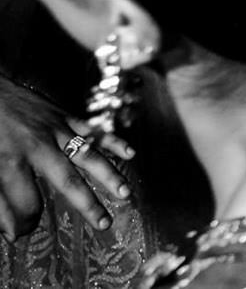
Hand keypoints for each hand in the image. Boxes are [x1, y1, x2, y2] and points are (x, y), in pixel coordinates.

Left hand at [0, 74, 127, 239]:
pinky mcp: (62, 116)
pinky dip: (111, 141)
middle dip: (88, 205)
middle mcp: (37, 147)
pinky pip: (91, 129)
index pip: (27, 202)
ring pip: (86, 155)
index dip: (24, 223)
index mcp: (10, 162)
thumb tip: (10, 232)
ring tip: (125, 194)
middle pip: (68, 181)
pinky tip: (130, 153)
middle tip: (105, 224)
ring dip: (108, 175)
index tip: (20, 234)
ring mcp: (54, 129)